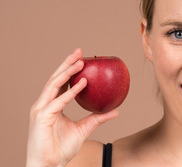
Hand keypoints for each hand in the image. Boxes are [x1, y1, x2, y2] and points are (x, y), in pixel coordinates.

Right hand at [26, 48, 118, 166]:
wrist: (50, 165)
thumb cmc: (61, 148)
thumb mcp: (84, 129)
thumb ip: (97, 118)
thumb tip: (116, 110)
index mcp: (52, 105)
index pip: (60, 83)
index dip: (69, 69)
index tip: (82, 58)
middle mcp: (44, 104)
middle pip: (56, 78)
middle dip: (67, 63)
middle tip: (80, 51)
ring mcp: (41, 110)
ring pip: (54, 84)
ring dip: (67, 71)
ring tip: (81, 62)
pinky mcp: (41, 117)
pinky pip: (58, 101)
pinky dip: (70, 91)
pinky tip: (82, 83)